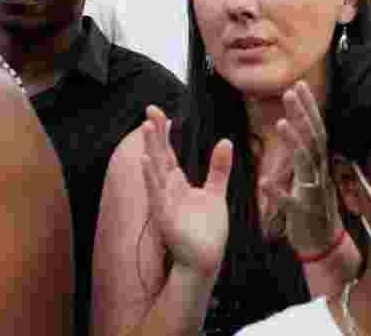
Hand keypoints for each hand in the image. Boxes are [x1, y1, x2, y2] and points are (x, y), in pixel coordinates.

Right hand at [141, 105, 232, 278]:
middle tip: (150, 109)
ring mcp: (164, 203)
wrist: (204, 260)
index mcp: (177, 184)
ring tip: (147, 127)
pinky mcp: (165, 218)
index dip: (163, 132)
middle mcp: (167, 190)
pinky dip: (150, 178)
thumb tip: (225, 141)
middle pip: (159, 156)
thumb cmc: (206, 230)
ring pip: (155, 171)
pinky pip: (156, 195)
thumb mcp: (215, 193)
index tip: (157, 110)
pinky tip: (145, 162)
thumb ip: (218, 169)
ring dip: (151, 150)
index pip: (167, 153)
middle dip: (155, 134)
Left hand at [259, 81, 343, 257]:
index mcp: (318, 164)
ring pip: (306, 164)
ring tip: (280, 124)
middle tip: (290, 92)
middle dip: (303, 115)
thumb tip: (300, 127)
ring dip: (294, 143)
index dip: (308, 107)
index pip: (316, 129)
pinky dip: (279, 193)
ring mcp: (314, 193)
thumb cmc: (314, 208)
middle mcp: (319, 174)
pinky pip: (291, 203)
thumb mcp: (311, 176)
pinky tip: (264, 183)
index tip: (298, 85)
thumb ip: (305, 154)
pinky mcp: (304, 215)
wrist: (325, 245)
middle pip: (313, 139)